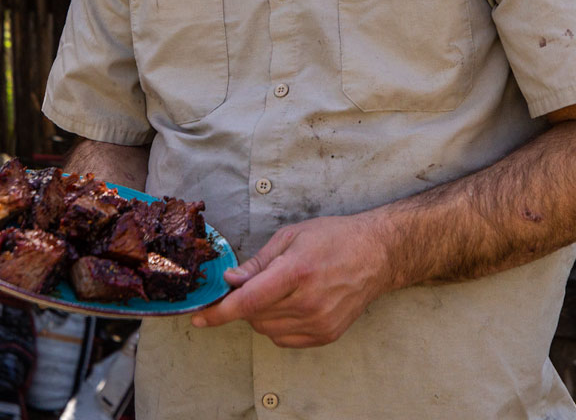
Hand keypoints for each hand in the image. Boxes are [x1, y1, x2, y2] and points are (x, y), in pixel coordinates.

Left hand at [190, 213, 393, 347]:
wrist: (377, 255)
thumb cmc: (333, 238)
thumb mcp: (291, 237)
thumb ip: (258, 263)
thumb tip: (230, 281)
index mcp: (297, 272)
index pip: (248, 301)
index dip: (219, 312)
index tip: (199, 319)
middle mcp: (308, 302)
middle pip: (254, 316)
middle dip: (243, 303)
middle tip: (251, 285)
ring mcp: (319, 322)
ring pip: (267, 330)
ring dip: (260, 315)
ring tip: (278, 290)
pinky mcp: (327, 335)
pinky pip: (285, 339)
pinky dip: (277, 326)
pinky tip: (290, 305)